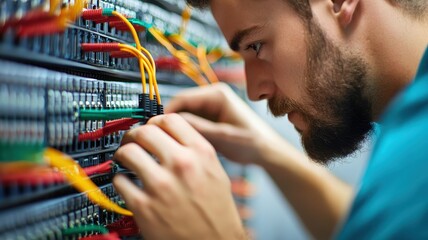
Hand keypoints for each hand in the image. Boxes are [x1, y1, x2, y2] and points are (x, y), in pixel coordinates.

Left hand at [113, 113, 244, 239]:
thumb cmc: (217, 212)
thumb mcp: (215, 172)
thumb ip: (194, 150)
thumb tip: (169, 134)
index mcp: (201, 153)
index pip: (170, 119)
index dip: (155, 121)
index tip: (150, 128)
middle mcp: (182, 165)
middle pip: (145, 132)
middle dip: (134, 135)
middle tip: (131, 142)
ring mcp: (161, 185)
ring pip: (127, 152)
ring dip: (122, 154)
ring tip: (124, 160)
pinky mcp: (144, 207)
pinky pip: (120, 181)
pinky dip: (120, 181)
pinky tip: (128, 185)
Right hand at [166, 83, 288, 164]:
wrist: (266, 152)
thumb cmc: (252, 143)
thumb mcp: (223, 137)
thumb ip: (198, 128)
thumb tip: (171, 122)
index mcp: (217, 94)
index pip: (182, 97)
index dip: (166, 112)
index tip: (153, 126)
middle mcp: (212, 97)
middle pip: (180, 106)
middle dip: (170, 121)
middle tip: (158, 138)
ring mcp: (210, 107)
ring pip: (184, 115)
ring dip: (177, 127)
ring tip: (168, 143)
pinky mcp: (210, 118)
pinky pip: (191, 122)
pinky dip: (185, 132)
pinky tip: (181, 144)